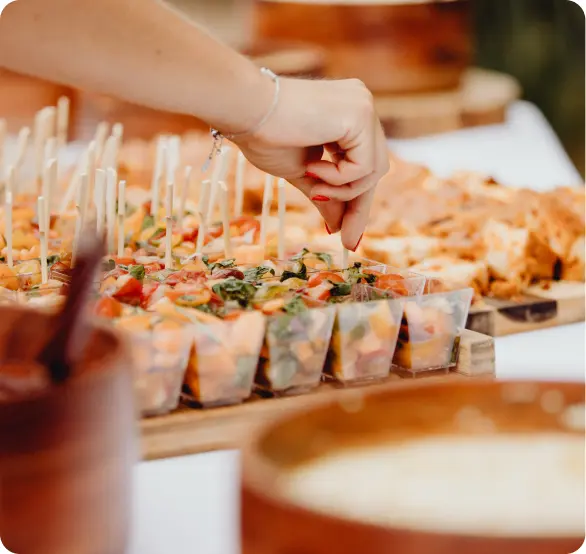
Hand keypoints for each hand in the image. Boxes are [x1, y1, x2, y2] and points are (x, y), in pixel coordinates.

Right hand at [233, 77, 388, 250]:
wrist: (246, 110)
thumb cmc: (264, 135)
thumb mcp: (301, 172)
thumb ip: (324, 193)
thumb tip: (337, 225)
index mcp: (347, 115)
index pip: (362, 164)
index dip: (355, 201)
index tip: (348, 238)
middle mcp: (361, 105)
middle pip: (374, 168)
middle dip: (356, 205)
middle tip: (343, 237)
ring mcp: (363, 107)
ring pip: (374, 170)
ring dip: (343, 191)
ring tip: (314, 189)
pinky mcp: (360, 115)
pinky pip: (365, 165)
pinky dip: (340, 178)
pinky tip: (312, 168)